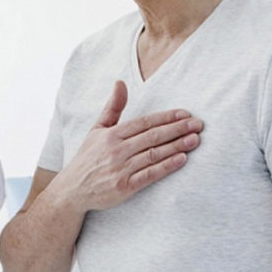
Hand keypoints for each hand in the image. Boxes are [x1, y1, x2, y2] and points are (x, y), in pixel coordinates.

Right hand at [49, 80, 202, 213]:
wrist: (73, 190)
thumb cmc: (88, 157)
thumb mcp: (97, 129)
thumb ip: (113, 107)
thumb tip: (120, 82)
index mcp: (111, 134)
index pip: (144, 122)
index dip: (166, 117)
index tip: (185, 113)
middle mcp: (116, 150)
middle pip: (152, 137)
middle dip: (177, 129)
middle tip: (198, 124)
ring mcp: (120, 169)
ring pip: (154, 154)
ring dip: (177, 146)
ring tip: (195, 140)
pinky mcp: (124, 187)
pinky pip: (150, 175)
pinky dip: (166, 167)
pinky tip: (182, 159)